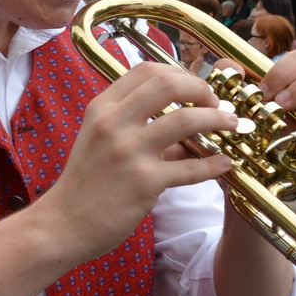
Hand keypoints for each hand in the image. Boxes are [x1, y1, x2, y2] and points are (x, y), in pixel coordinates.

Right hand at [35, 63, 237, 258]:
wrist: (63, 224)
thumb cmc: (85, 183)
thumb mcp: (99, 140)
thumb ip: (135, 125)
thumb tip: (182, 124)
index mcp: (102, 108)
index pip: (146, 70)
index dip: (179, 73)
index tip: (194, 87)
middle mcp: (114, 123)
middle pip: (170, 84)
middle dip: (201, 89)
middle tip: (216, 103)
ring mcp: (129, 151)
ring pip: (187, 120)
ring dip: (217, 120)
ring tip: (232, 125)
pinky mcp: (144, 182)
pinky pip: (190, 168)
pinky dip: (213, 164)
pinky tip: (224, 165)